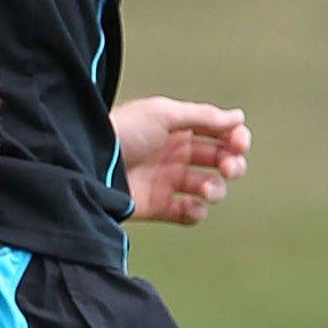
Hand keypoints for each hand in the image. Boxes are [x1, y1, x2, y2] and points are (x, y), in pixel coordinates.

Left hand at [113, 95, 248, 225]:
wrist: (89, 164)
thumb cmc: (123, 132)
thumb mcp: (163, 114)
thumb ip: (203, 116)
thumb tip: (238, 117)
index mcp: (176, 129)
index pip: (218, 132)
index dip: (235, 138)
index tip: (238, 143)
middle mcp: (174, 154)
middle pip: (220, 160)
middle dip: (232, 164)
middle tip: (228, 167)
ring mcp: (167, 180)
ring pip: (209, 188)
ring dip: (217, 189)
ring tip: (206, 189)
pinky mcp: (158, 205)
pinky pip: (189, 213)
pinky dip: (196, 212)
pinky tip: (189, 205)